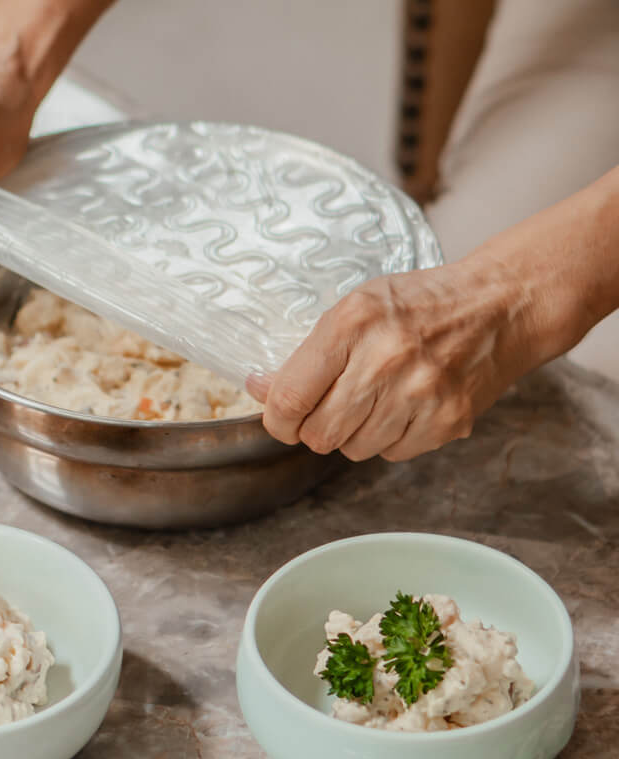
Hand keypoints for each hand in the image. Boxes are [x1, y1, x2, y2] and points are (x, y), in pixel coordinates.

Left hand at [251, 261, 542, 461]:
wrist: (500, 306)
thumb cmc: (418, 305)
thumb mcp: (354, 309)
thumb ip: (305, 353)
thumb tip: (259, 388)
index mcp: (352, 324)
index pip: (290, 397)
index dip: (276, 418)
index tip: (280, 417)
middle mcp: (386, 359)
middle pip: (319, 434)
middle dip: (313, 429)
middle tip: (326, 410)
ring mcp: (420, 394)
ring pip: (353, 449)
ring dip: (353, 434)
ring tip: (374, 400)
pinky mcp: (448, 421)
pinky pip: (392, 454)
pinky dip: (389, 438)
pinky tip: (403, 406)